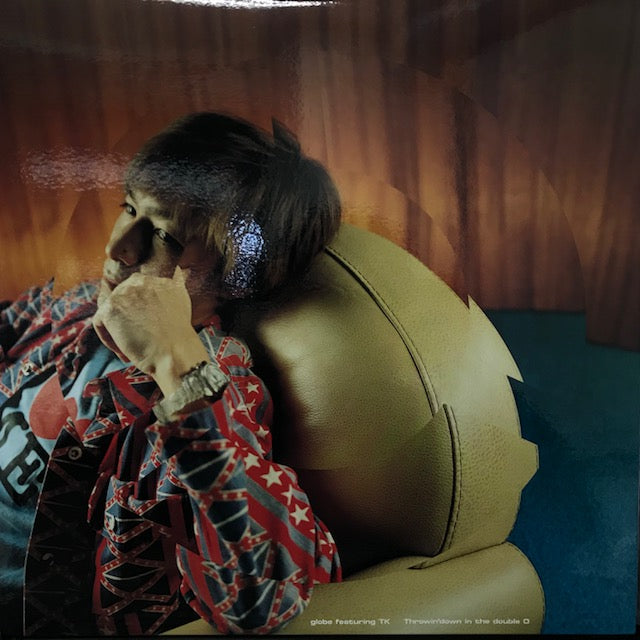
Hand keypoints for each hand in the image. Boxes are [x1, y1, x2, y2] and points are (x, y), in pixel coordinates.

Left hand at [93, 266, 209, 394]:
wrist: (173, 351)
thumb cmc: (179, 336)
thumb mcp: (183, 300)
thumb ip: (176, 284)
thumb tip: (180, 271)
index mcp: (156, 279)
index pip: (135, 293)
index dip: (139, 314)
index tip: (147, 329)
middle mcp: (139, 281)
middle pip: (120, 301)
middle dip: (126, 321)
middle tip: (138, 339)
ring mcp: (122, 293)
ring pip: (110, 313)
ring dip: (118, 331)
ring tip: (132, 347)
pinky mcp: (109, 309)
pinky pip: (100, 323)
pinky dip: (110, 340)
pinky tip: (125, 351)